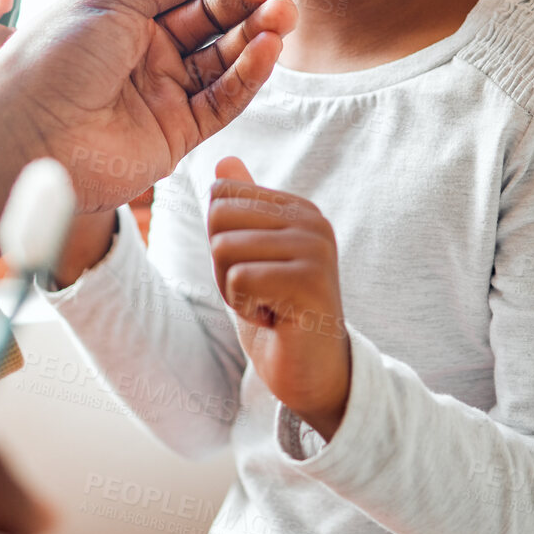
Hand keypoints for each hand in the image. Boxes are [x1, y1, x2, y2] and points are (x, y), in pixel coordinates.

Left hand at [0, 0, 296, 236]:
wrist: (27, 137)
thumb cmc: (55, 57)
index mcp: (125, 14)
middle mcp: (146, 52)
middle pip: (212, 20)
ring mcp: (162, 93)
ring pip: (224, 59)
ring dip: (256, 33)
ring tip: (284, 10)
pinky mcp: (176, 133)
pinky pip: (222, 100)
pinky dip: (248, 74)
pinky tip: (268, 47)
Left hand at [207, 158, 351, 440]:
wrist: (312, 373)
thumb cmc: (278, 313)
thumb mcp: (253, 256)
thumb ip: (243, 209)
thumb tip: (225, 161)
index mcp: (297, 209)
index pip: (221, 193)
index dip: (220, 240)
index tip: (253, 270)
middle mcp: (312, 221)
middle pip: (218, 217)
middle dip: (222, 265)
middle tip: (258, 291)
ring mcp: (315, 249)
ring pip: (225, 249)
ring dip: (234, 290)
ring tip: (269, 304)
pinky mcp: (309, 281)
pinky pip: (239, 280)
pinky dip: (245, 308)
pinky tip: (275, 318)